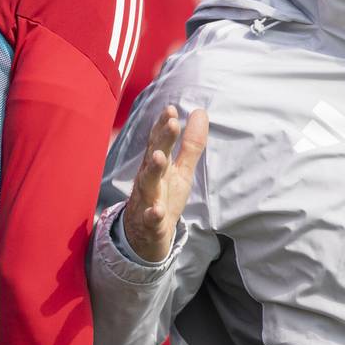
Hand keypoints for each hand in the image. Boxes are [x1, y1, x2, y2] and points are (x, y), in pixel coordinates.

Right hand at [122, 105, 208, 262]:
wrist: (144, 236)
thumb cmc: (163, 196)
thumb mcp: (181, 169)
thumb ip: (191, 144)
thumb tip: (200, 112)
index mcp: (158, 164)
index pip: (159, 140)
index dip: (164, 125)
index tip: (171, 109)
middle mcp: (149, 179)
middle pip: (154, 155)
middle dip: (162, 139)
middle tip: (171, 123)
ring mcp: (147, 200)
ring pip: (148, 183)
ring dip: (153, 169)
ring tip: (160, 157)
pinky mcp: (149, 223)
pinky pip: (150, 219)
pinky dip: (153, 215)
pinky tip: (157, 211)